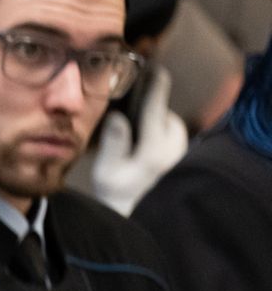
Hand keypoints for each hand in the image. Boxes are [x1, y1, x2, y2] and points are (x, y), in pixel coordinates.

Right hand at [91, 67, 187, 215]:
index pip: (157, 106)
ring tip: (133, 141)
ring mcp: (182, 152)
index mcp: (155, 147)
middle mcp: (175, 146)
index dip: (155, 84)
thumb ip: (113, 142)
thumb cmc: (118, 197)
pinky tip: (142, 150)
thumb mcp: (107, 172)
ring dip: (152, 126)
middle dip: (146, 113)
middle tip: (126, 121)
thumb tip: (118, 116)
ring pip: (168, 125)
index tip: (155, 68)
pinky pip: (171, 136)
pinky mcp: (183, 158)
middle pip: (162, 114)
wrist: (138, 222)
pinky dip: (157, 136)